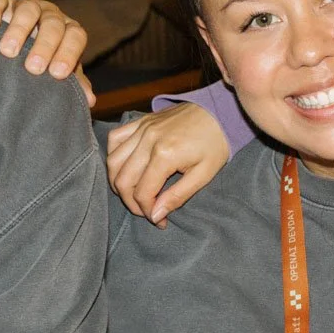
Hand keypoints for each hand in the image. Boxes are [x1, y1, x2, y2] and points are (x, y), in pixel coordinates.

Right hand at [0, 0, 94, 104]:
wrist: (13, 35)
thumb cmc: (41, 57)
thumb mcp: (56, 67)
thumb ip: (72, 81)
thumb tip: (89, 100)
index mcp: (67, 30)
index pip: (75, 36)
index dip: (69, 53)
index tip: (57, 74)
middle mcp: (50, 15)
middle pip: (53, 24)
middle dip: (44, 46)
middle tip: (33, 67)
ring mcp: (26, 5)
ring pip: (28, 9)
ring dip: (19, 30)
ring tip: (8, 51)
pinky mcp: (2, 1)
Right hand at [104, 103, 229, 225]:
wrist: (220, 111)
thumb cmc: (216, 143)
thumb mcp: (203, 175)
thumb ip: (177, 196)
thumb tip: (155, 215)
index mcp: (165, 155)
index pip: (142, 193)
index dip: (147, 212)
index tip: (159, 221)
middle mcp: (148, 140)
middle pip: (123, 180)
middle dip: (131, 202)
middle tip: (146, 211)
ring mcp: (141, 128)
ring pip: (113, 161)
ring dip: (118, 182)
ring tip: (133, 193)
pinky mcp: (140, 121)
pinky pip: (115, 139)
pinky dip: (114, 156)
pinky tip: (124, 167)